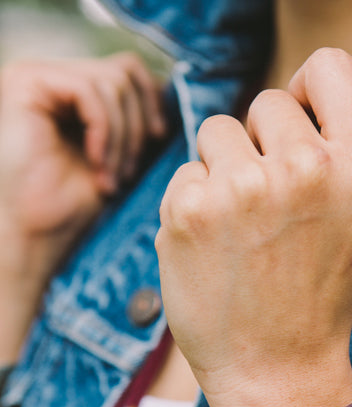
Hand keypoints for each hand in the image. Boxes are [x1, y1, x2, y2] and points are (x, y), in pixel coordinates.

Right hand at [0, 53, 166, 360]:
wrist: (35, 239)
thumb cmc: (76, 212)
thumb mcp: (120, 162)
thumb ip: (137, 127)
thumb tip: (175, 101)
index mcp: (74, 94)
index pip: (131, 73)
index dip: (153, 107)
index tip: (159, 143)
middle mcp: (54, 79)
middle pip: (127, 73)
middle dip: (139, 128)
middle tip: (127, 173)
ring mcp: (38, 78)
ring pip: (113, 83)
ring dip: (123, 139)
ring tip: (111, 178)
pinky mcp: (26, 85)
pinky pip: (90, 92)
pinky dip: (105, 134)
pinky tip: (97, 167)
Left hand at [156, 49, 351, 406]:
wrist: (277, 369)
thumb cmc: (323, 289)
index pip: (329, 67)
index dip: (309, 96)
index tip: (302, 133)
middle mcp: (307, 168)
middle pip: (267, 102)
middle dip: (265, 147)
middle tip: (277, 214)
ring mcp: (244, 187)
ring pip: (219, 131)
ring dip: (226, 172)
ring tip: (246, 233)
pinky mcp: (190, 208)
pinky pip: (187, 171)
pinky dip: (195, 204)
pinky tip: (216, 250)